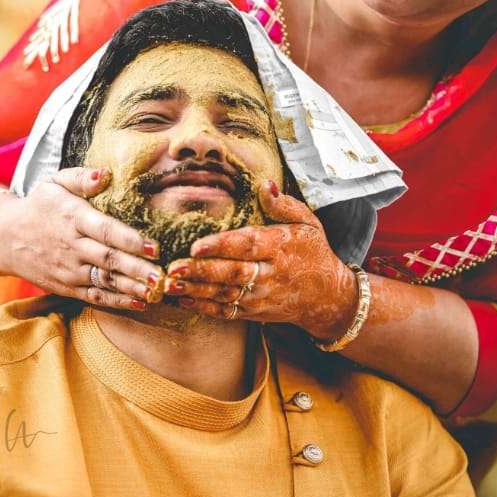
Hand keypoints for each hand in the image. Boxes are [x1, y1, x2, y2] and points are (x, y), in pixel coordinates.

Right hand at [0, 168, 163, 309]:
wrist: (5, 237)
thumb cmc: (39, 205)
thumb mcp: (55, 183)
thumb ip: (81, 178)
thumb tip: (105, 174)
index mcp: (73, 218)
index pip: (105, 230)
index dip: (130, 240)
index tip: (154, 246)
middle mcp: (72, 246)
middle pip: (108, 260)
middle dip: (137, 269)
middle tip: (162, 275)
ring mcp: (69, 270)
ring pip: (105, 281)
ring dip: (132, 288)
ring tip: (157, 292)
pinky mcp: (67, 287)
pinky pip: (95, 296)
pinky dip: (118, 302)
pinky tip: (140, 302)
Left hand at [163, 184, 357, 340]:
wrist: (327, 296)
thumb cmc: (313, 253)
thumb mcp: (308, 223)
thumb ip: (284, 205)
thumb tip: (265, 185)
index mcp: (280, 248)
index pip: (248, 246)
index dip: (221, 246)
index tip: (197, 245)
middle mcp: (270, 274)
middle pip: (232, 273)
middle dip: (201, 271)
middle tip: (173, 267)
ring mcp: (261, 296)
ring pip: (225, 294)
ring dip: (195, 290)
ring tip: (169, 283)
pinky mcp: (254, 312)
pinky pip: (226, 311)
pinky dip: (203, 307)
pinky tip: (182, 299)